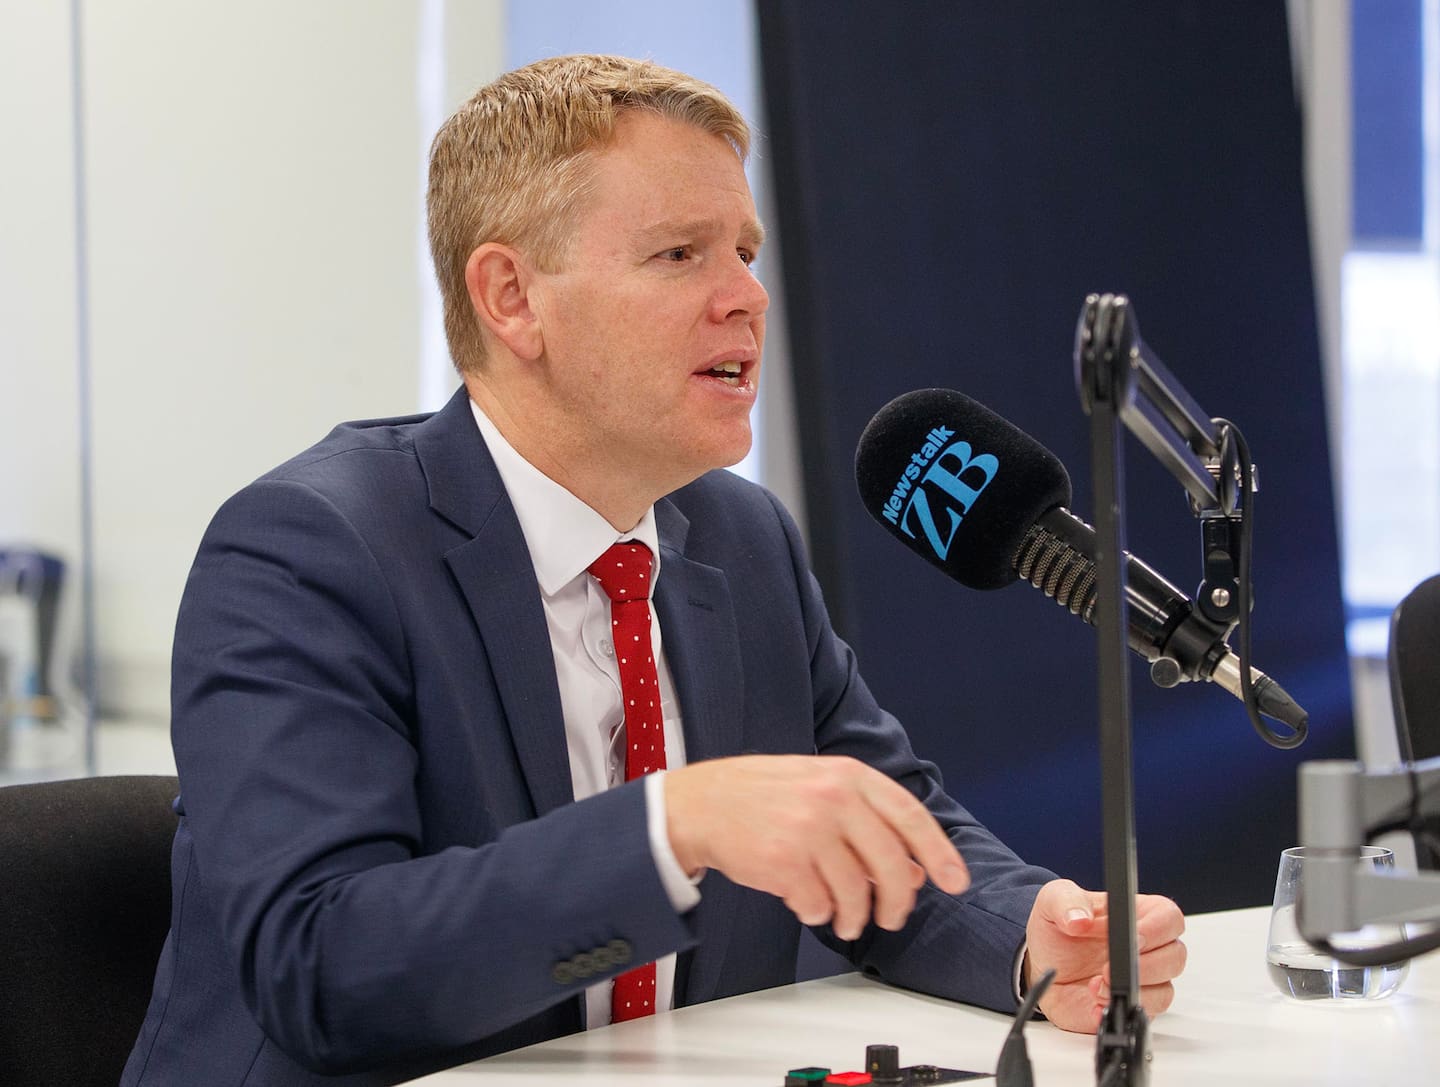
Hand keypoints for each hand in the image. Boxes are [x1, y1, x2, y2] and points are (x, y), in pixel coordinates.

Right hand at [664, 755, 969, 939]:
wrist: (698, 804)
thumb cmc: (760, 796)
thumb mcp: (819, 791)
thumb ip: (867, 824)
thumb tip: (914, 870)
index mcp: (847, 775)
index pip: (909, 815)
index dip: (939, 852)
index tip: (955, 882)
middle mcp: (832, 798)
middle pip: (891, 861)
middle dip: (898, 900)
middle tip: (892, 918)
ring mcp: (807, 829)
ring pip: (857, 892)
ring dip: (855, 917)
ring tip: (844, 920)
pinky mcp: (783, 861)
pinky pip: (819, 905)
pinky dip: (817, 912)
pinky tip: (806, 902)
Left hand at [1023, 879, 1185, 1032]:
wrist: (1042, 964)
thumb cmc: (1058, 929)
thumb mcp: (1053, 900)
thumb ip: (1065, 902)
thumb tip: (1079, 919)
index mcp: (1138, 914)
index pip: (1169, 918)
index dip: (1157, 929)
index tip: (1133, 938)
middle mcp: (1148, 948)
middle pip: (1175, 957)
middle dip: (1146, 966)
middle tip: (1109, 967)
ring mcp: (1144, 981)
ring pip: (1164, 992)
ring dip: (1132, 992)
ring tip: (1096, 986)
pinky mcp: (1131, 1006)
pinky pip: (1142, 1016)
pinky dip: (1119, 1011)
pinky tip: (1095, 1005)